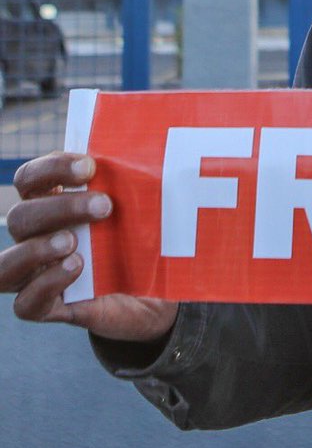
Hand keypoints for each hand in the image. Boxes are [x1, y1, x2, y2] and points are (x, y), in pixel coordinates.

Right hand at [1, 151, 177, 342]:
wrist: (160, 287)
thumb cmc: (147, 236)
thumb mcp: (143, 206)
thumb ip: (137, 178)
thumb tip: (156, 138)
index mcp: (52, 205)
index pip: (29, 180)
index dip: (50, 168)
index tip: (90, 166)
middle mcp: (37, 239)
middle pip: (19, 217)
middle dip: (60, 207)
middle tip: (104, 206)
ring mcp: (38, 276)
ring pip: (5, 264)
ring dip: (36, 249)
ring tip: (73, 241)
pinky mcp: (51, 308)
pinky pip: (26, 304)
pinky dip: (46, 284)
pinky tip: (75, 267)